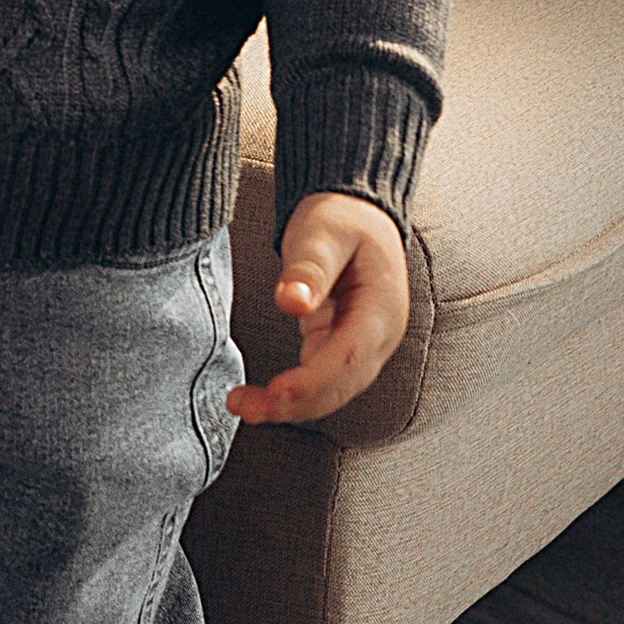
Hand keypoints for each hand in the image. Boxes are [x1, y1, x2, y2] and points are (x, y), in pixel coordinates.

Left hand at [226, 190, 409, 423]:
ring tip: (242, 405)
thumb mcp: (323, 233)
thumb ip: (309, 267)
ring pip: (330, 391)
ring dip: (289, 406)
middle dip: (295, 403)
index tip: (277, 392)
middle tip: (244, 406)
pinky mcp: (340, 347)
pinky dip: (290, 395)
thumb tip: (291, 301)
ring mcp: (362, 345)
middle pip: (341, 384)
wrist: (357, 216)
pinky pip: (319, 381)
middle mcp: (378, 335)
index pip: (351, 354)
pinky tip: (257, 398)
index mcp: (382, 307)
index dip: (314, 379)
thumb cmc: (342, 220)